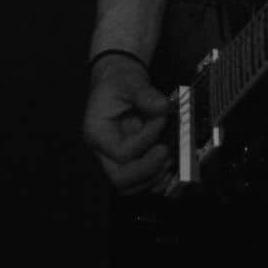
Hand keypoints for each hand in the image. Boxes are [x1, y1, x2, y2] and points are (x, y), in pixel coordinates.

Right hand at [82, 55, 171, 193]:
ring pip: (130, 186)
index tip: (162, 121)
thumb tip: (163, 107)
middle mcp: (103, 152)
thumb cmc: (120, 81)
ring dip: (154, 177)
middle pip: (120, 179)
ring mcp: (115, 160)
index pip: (121, 152)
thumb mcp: (130, 80)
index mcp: (97, 132)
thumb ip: (145, 93)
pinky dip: (156, 180)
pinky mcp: (129, 162)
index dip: (145, 141)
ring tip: (171, 158)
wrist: (119, 82)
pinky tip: (170, 167)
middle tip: (167, 152)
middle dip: (148, 169)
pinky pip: (140, 183)